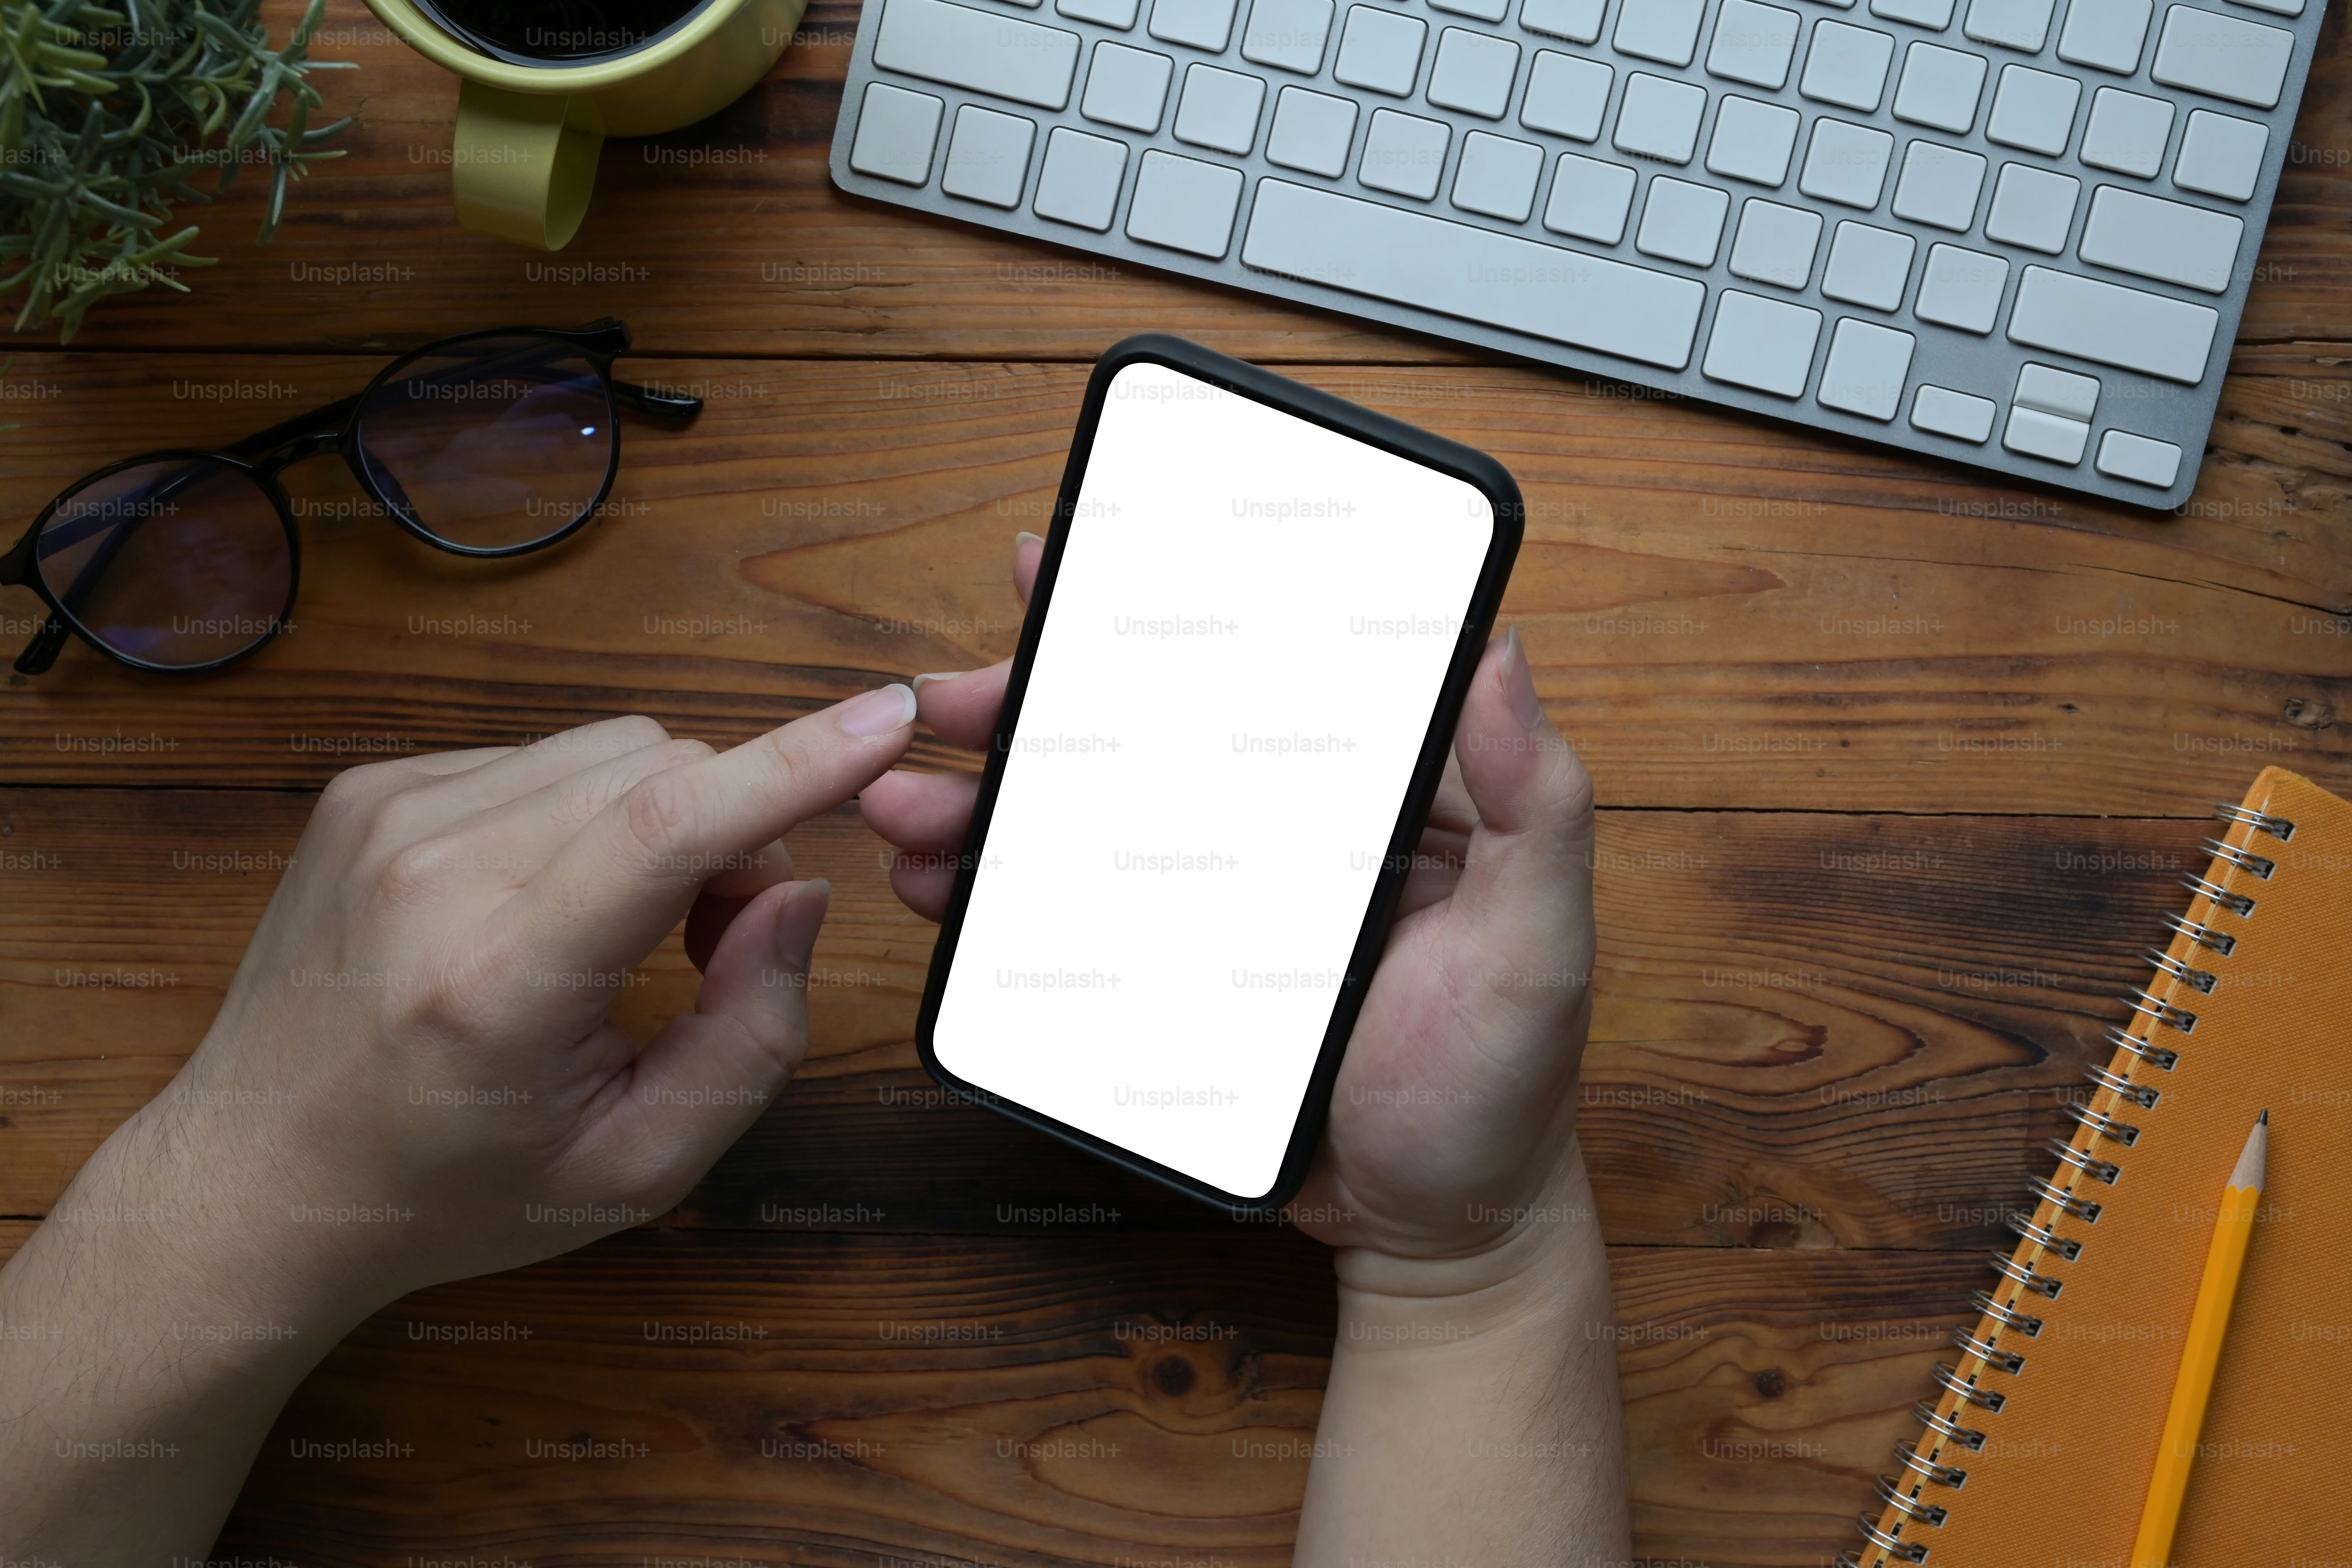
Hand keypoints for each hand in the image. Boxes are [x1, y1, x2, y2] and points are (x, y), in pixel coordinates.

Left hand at [157, 686, 921, 1310]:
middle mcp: (431, 875)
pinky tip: (547, 902)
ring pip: (609, 750)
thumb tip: (797, 896)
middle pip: (661, 771)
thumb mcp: (635, 1167)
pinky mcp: (367, 791)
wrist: (257, 1182)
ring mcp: (387, 816)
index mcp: (495, 980)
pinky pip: (539, 757)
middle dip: (732, 833)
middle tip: (713, 943)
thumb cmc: (449, 1187)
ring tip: (623, 928)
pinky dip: (584, 815)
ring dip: (660, 819)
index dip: (793, 764)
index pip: (669, 826)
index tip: (884, 719)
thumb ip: (748, 1039)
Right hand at [861, 537, 1596, 1262]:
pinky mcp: (1178, 967)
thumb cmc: (1499, 1096)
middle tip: (948, 705)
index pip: (1261, 674)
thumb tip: (1501, 657)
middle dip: (1033, 709)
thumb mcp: (1540, 948)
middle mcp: (1292, 829)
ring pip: (1093, 819)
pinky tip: (939, 882)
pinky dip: (1001, 891)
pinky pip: (1079, 912)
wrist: (1433, 1233)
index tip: (1060, 577)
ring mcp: (1226, 898)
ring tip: (912, 803)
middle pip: (1147, 738)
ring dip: (991, 798)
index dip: (1159, 617)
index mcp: (1377, 795)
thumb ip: (1537, 805)